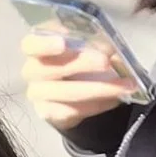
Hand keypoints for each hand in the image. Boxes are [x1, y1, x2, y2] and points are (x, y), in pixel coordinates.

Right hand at [20, 29, 136, 130]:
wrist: (72, 92)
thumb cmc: (78, 59)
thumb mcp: (86, 46)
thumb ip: (95, 45)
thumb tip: (115, 52)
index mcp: (37, 47)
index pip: (31, 45)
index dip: (45, 44)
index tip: (62, 43)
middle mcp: (32, 70)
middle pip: (48, 69)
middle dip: (80, 64)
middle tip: (106, 62)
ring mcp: (38, 94)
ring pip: (64, 93)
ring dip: (98, 88)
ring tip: (124, 86)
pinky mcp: (49, 113)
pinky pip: (71, 111)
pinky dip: (96, 105)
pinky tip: (115, 99)